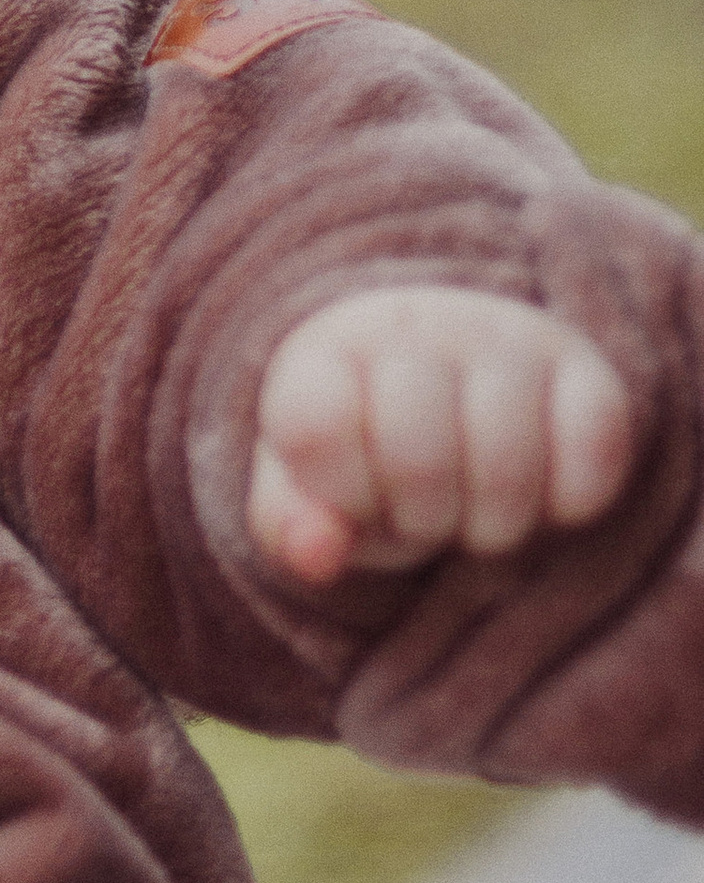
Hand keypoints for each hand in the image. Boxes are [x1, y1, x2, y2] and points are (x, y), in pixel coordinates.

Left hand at [249, 286, 635, 586]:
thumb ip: (289, 522)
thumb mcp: (308, 487)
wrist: (444, 373)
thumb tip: (317, 557)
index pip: (319, 431)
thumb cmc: (365, 450)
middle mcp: (414, 326)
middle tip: (422, 511)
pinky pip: (592, 456)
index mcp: (324, 352)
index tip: (353, 494)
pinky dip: (568, 506)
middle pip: (419, 460)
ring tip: (474, 509)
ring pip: (508, 468)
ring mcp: (504, 337)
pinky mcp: (582, 364)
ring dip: (491, 526)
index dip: (340, 494)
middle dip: (419, 519)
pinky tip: (537, 493)